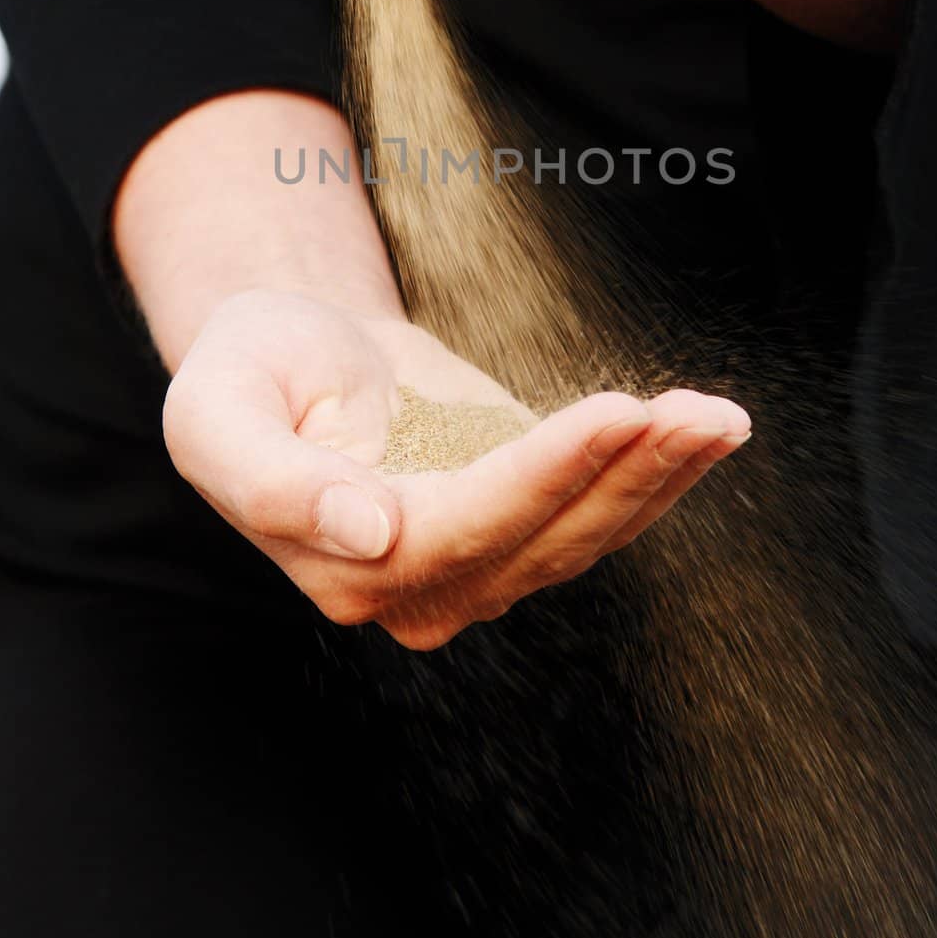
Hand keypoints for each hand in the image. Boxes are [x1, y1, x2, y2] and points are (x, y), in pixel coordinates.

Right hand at [163, 288, 750, 649]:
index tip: (616, 415)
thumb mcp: (216, 411)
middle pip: (545, 538)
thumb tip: (368, 532)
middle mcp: (424, 585)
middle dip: (627, 476)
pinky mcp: (521, 519)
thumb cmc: (249, 370)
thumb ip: (270, 481)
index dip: (545, 474)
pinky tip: (706, 430)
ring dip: (660, 479)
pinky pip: (597, 509)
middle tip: (699, 413)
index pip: (465, 527)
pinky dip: (655, 474)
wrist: (291, 352)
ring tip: (720, 419)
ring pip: (587, 533)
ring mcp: (480, 560)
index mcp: (348, 567)